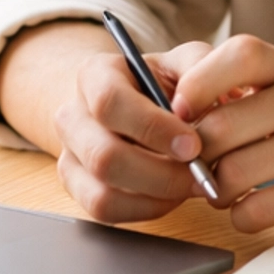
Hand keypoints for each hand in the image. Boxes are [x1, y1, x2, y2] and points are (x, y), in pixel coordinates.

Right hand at [53, 39, 215, 223]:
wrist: (138, 103)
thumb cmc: (165, 84)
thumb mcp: (185, 62)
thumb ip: (199, 67)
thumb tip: (203, 103)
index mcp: (95, 75)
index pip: (109, 102)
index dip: (152, 128)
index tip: (193, 144)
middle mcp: (72, 115)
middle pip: (104, 156)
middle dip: (161, 173)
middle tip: (200, 173)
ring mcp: (70, 154)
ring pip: (102, 192)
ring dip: (155, 196)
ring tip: (190, 184)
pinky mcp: (76, 188)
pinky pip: (105, 211)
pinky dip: (145, 210)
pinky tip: (171, 195)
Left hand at [170, 35, 273, 231]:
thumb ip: (250, 89)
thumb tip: (176, 118)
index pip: (239, 55)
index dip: (197, 85)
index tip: (181, 113)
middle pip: (220, 128)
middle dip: (197, 155)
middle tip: (199, 167)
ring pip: (233, 174)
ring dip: (216, 191)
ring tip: (226, 191)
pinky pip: (258, 210)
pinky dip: (243, 217)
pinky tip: (254, 210)